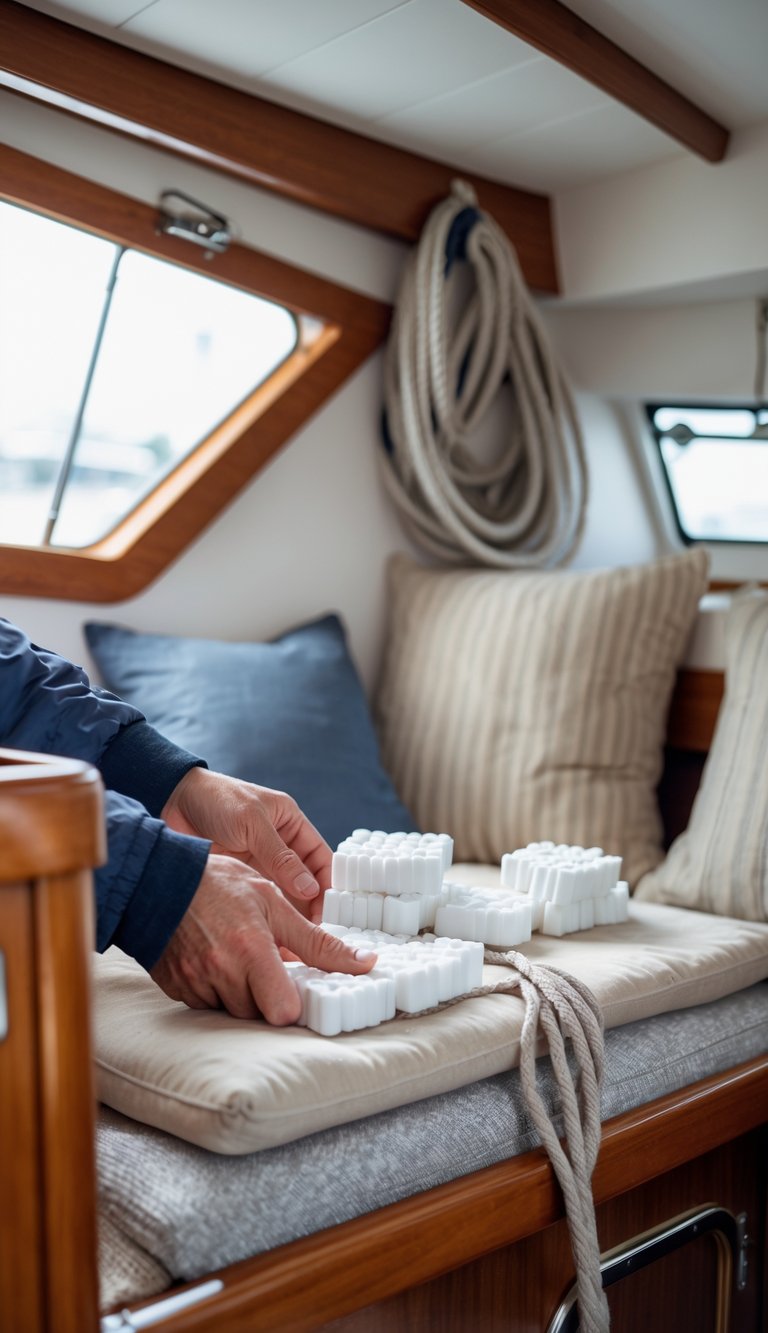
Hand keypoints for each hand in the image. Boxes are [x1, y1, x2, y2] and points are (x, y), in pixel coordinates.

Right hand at [150, 853, 375, 1021]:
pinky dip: (214, 990)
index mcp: (252, 950)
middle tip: (261, 962)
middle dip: (266, 995)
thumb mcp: (275, 902)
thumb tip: (365, 962)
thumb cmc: (219, 885)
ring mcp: (196, 984)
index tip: (295, 987)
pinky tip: (212, 959)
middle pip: (259, 1014)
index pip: (283, 1011)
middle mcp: (222, 972)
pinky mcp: (177, 989)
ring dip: (240, 993)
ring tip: (235, 955)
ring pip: (233, 1012)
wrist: (156, 881)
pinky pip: (206, 1005)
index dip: (292, 1004)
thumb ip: (317, 941)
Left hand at [162, 767, 329, 920]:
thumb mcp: (252, 823)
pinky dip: (269, 916)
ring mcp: (259, 865)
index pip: (321, 858)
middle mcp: (279, 846)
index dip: (329, 884)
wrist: (171, 802)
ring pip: (285, 895)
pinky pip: (261, 900)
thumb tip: (309, 889)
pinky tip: (273, 932)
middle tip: (316, 933)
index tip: (331, 910)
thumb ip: (280, 857)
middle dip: (313, 906)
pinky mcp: (239, 879)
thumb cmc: (215, 799)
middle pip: (306, 881)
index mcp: (290, 823)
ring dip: (292, 915)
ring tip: (298, 939)